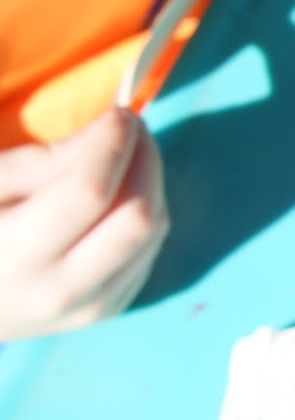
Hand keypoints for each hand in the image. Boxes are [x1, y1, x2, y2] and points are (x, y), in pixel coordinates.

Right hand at [0, 107, 168, 339]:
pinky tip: (123, 190)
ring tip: (126, 152)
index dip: (112, 144)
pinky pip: (150, 249)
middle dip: (145, 159)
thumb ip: (43, 161)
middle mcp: (59, 292)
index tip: (116, 111)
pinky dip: (147, 210)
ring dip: (151, 182)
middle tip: (131, 125)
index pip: (90, 193)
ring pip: (154, 232)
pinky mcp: (110, 308)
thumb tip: (110, 130)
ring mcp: (90, 308)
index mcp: (15, 257)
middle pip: (137, 217)